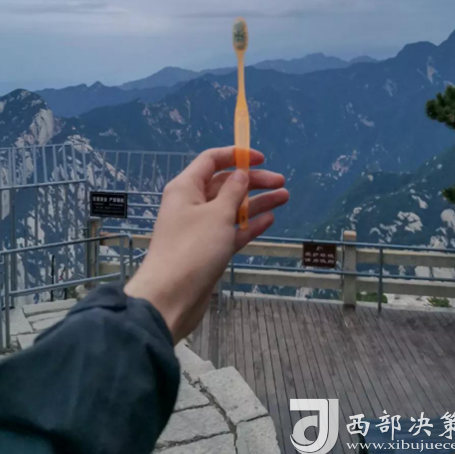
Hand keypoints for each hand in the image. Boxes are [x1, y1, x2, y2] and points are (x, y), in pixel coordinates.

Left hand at [124, 146, 288, 342]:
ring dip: (257, 202)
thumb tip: (240, 174)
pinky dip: (249, 224)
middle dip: (252, 181)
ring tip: (284, 197)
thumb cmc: (192, 249)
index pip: (211, 161)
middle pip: (225, 184)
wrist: (170, 298)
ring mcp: (201, 228)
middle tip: (280, 182)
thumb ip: (232, 192)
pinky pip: (232, 230)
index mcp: (186, 188)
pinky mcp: (209, 249)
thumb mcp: (216, 215)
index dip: (236, 155)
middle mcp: (192, 204)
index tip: (261, 158)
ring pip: (232, 208)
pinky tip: (269, 219)